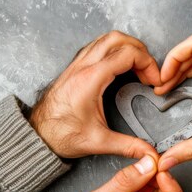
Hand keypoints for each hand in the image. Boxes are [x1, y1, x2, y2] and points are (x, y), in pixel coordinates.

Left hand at [29, 31, 161, 158]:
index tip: (153, 81)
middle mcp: (83, 67)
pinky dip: (113, 50)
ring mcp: (77, 65)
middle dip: (140, 51)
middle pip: (118, 39)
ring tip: (137, 67)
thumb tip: (149, 153)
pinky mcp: (74, 68)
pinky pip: (96, 46)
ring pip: (106, 38)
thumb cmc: (61, 135)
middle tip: (148, 70)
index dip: (148, 64)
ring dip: (126, 47)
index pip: (127, 54)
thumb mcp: (99, 142)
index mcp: (91, 79)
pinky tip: (119, 66)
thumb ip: (128, 146)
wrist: (37, 135)